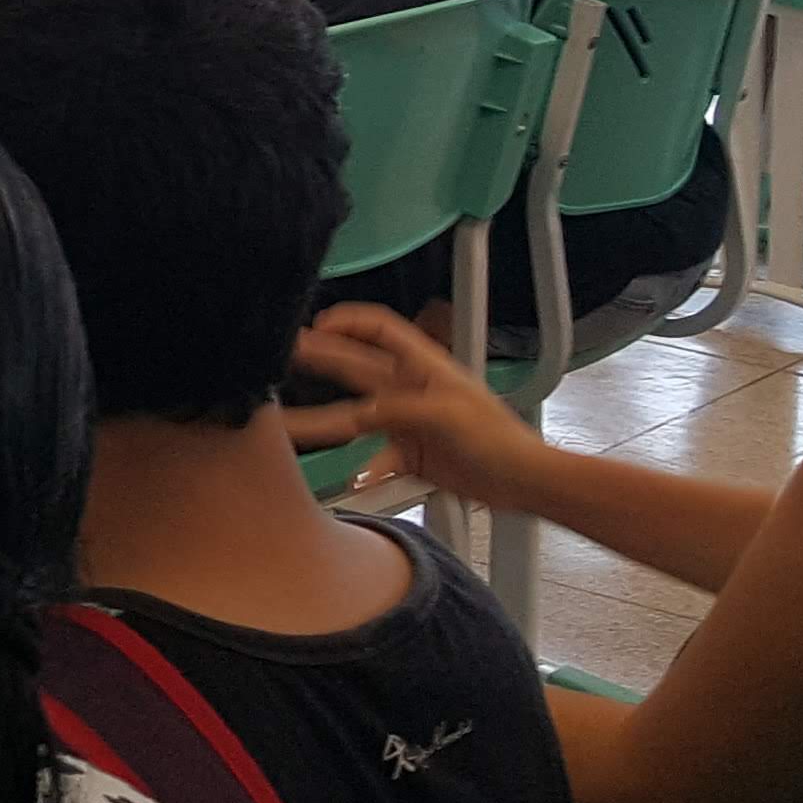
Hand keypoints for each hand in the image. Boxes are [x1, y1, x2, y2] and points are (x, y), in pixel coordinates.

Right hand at [281, 302, 554, 508]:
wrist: (522, 481)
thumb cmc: (497, 438)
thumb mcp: (447, 415)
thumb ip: (399, 409)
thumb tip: (358, 411)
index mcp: (422, 365)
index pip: (378, 327)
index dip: (346, 322)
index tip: (313, 327)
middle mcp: (409, 388)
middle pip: (355, 366)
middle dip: (319, 359)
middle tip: (280, 356)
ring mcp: (406, 421)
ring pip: (353, 415)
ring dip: (322, 420)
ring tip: (287, 424)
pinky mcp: (409, 453)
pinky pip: (373, 456)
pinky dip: (361, 467)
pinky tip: (351, 479)